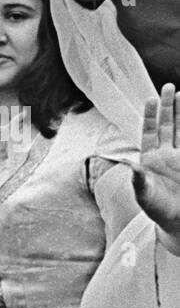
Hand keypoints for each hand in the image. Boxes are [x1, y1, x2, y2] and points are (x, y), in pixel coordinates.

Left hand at [133, 84, 179, 242]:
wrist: (177, 221)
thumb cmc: (157, 209)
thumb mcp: (144, 195)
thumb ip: (139, 180)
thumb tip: (131, 166)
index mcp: (150, 160)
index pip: (150, 132)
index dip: (150, 116)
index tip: (150, 99)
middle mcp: (165, 155)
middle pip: (167, 125)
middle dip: (167, 107)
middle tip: (169, 86)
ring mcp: (179, 158)